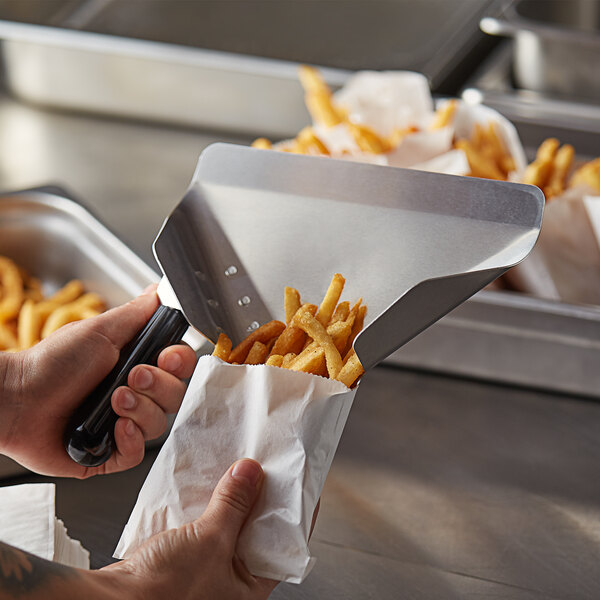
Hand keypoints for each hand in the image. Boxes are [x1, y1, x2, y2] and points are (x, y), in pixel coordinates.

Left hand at [0, 287, 196, 477]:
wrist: (17, 399)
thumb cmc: (52, 362)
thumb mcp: (100, 330)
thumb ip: (137, 313)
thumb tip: (160, 291)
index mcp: (135, 362)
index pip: (179, 366)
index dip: (180, 363)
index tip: (166, 357)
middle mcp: (134, 393)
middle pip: (174, 395)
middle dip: (158, 386)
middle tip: (132, 376)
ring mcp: (123, 423)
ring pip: (159, 424)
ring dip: (140, 410)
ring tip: (114, 400)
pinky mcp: (109, 452)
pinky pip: (138, 453)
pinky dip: (131, 440)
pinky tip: (115, 427)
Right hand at [103, 459, 277, 599]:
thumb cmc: (163, 593)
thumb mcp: (211, 539)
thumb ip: (234, 503)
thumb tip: (251, 473)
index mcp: (251, 586)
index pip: (284, 542)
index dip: (292, 511)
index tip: (295, 482)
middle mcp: (233, 580)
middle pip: (257, 529)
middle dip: (259, 498)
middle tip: (264, 468)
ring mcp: (210, 568)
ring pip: (231, 525)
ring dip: (233, 499)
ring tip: (238, 471)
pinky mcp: (188, 558)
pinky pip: (207, 525)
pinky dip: (210, 506)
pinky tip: (210, 486)